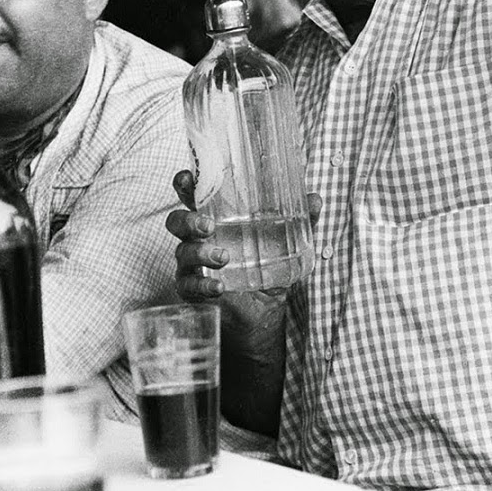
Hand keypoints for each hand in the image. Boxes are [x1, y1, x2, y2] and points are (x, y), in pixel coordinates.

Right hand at [166, 170, 321, 301]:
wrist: (264, 310)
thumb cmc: (269, 267)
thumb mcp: (289, 243)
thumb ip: (302, 221)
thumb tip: (315, 199)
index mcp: (217, 218)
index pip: (193, 195)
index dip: (185, 184)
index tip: (188, 179)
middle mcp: (199, 238)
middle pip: (176, 221)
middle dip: (187, 220)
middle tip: (208, 225)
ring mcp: (193, 265)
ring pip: (182, 252)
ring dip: (199, 252)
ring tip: (223, 257)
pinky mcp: (193, 290)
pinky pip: (188, 285)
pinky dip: (202, 285)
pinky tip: (218, 286)